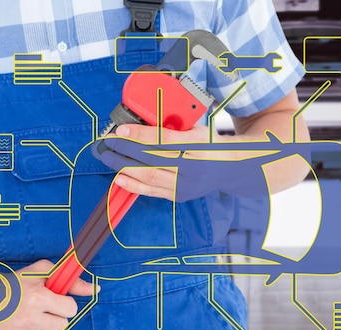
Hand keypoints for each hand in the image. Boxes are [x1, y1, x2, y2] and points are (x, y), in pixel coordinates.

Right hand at [0, 260, 95, 329]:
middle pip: (63, 326)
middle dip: (56, 318)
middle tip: (43, 311)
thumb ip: (71, 280)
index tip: (55, 301)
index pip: (71, 309)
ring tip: (34, 321)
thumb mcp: (42, 272)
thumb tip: (96, 289)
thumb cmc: (16, 284)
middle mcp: (27, 319)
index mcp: (36, 298)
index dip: (65, 304)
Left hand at [107, 123, 223, 200]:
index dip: (139, 134)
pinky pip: (152, 190)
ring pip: (149, 176)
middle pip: (152, 158)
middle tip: (108, 142)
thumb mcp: (197, 129)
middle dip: (126, 149)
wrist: (231, 168)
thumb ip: (173, 127)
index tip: (120, 130)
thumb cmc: (210, 143)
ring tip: (109, 157)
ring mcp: (187, 184)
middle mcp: (194, 167)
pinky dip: (133, 184)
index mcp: (199, 144)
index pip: (164, 139)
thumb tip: (140, 124)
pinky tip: (119, 177)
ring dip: (124, 166)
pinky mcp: (181, 195)